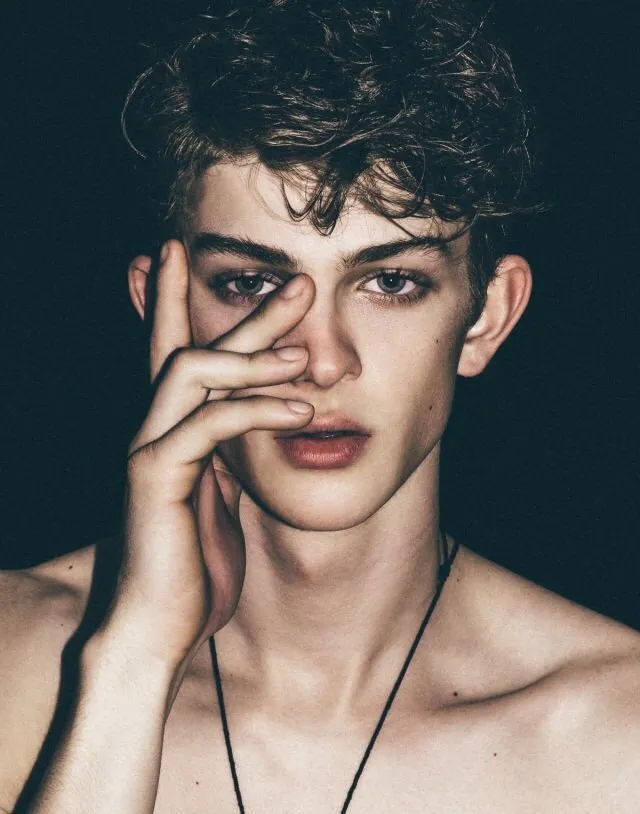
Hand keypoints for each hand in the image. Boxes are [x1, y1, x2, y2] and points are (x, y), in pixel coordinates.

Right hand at [104, 240, 314, 671]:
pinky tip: (301, 413)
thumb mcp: (224, 500)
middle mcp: (153, 430)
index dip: (185, 302)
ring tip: (307, 354)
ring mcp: (148, 450)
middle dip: (245, 313)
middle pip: (192, 348)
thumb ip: (232, 457)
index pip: (178, 354)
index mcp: (173, 433)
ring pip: (192, 372)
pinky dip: (255, 412)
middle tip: (299, 284)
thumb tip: (263, 424)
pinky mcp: (155, 478)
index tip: (199, 259)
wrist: (158, 630)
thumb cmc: (195, 568)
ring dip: (253, 356)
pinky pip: (208, 426)